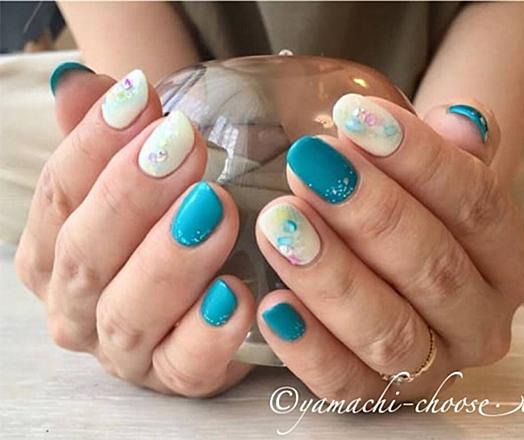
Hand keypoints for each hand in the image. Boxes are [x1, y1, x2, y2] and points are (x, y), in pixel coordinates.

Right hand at [15, 66, 254, 396]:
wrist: (202, 288)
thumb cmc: (164, 220)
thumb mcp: (136, 174)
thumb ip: (104, 134)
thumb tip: (78, 83)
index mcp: (53, 251)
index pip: (59, 194)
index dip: (93, 144)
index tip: (140, 97)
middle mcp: (76, 305)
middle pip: (87, 253)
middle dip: (132, 196)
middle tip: (184, 146)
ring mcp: (124, 348)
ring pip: (129, 311)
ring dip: (171, 259)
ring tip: (215, 209)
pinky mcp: (176, 377)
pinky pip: (186, 365)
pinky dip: (209, 332)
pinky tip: (238, 293)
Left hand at [255, 94, 523, 400]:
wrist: (399, 271)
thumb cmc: (415, 214)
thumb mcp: (440, 178)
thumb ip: (454, 150)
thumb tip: (459, 121)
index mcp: (509, 264)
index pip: (477, 206)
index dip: (419, 158)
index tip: (355, 115)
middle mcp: (480, 323)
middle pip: (432, 267)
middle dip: (367, 213)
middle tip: (308, 165)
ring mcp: (430, 367)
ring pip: (388, 329)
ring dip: (331, 275)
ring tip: (278, 223)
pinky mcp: (377, 395)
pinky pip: (344, 383)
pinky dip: (308, 346)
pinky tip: (271, 303)